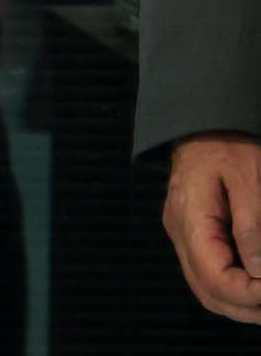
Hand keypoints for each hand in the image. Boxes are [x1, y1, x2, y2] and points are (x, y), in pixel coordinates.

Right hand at [165, 132, 260, 322]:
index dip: (248, 294)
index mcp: (190, 218)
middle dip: (245, 307)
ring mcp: (182, 233)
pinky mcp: (191, 233)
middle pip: (206, 290)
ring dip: (238, 304)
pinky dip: (230, 289)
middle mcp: (179, 231)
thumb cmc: (228, 145)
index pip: (213, 275)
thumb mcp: (249, 179)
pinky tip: (254, 286)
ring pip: (204, 288)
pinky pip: (206, 274)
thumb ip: (252, 227)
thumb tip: (258, 272)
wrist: (203, 123)